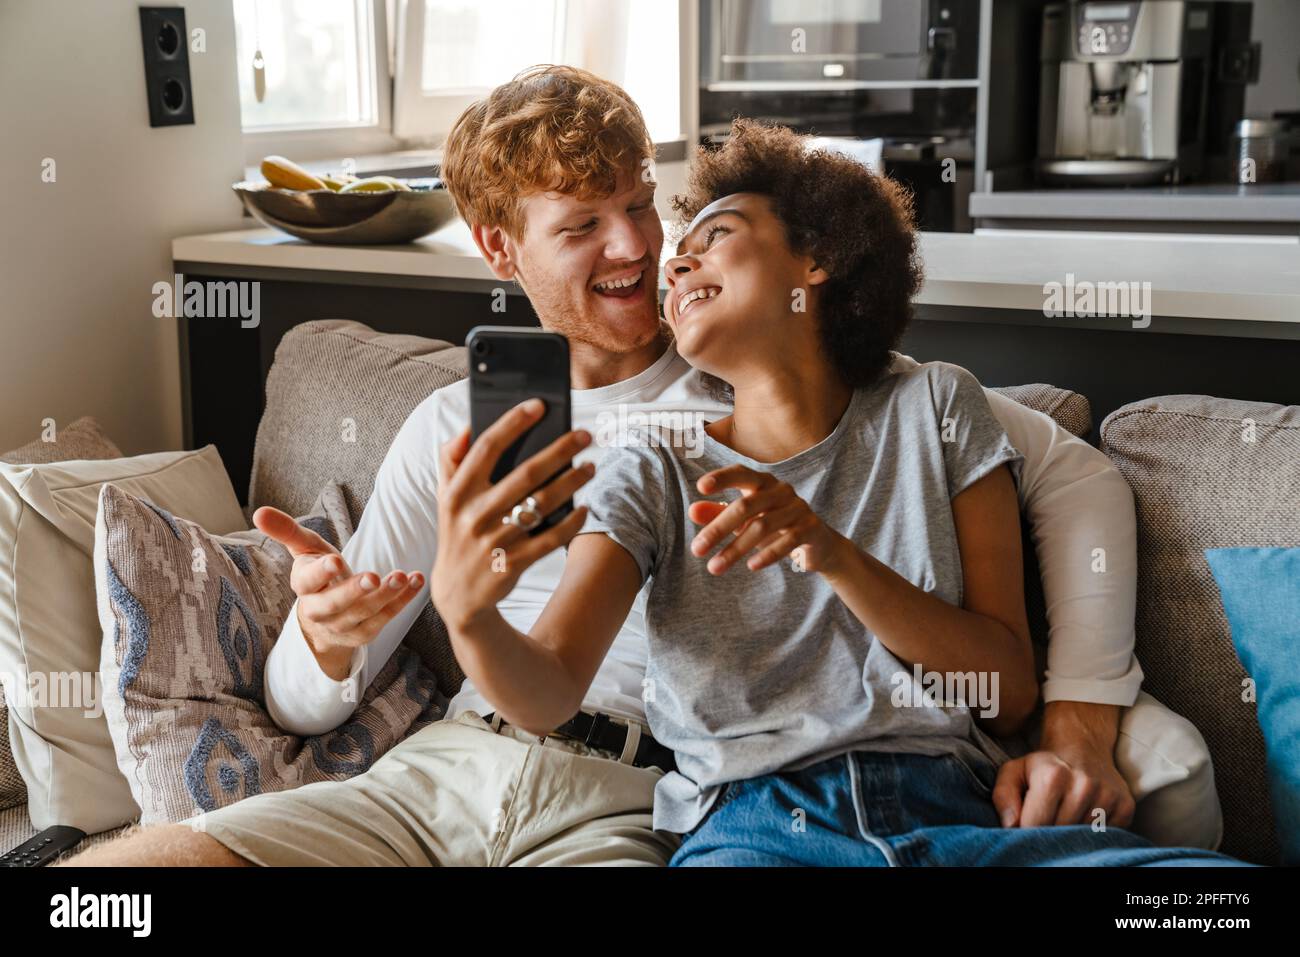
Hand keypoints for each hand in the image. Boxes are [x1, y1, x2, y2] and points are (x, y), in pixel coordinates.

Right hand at [252, 506, 424, 670]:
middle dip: (355, 591)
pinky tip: (417, 581)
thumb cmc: (316, 573)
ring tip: (403, 576)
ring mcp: (342, 626)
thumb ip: (286, 531)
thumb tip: (258, 512)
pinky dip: (402, 601)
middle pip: (336, 605)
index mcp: (303, 587)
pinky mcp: (364, 633)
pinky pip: (384, 619)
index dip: (320, 572)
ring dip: (386, 595)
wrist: (325, 616)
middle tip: (374, 575)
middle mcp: (319, 611)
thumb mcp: (304, 550)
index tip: (335, 560)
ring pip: (364, 614)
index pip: (307, 583)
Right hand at [431, 398, 593, 632]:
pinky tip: (584, 507)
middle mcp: (474, 515)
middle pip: (525, 474)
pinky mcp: (512, 564)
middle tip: (584, 434)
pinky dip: (570, 522)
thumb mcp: (446, 498)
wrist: (457, 594)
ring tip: (590, 466)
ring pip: (542, 504)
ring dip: (572, 481)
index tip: (538, 405)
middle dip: (559, 450)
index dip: (512, 423)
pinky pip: (550, 539)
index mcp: (458, 492)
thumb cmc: (458, 532)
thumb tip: (466, 427)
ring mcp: (494, 541)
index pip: (486, 448)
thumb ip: (451, 460)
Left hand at [688, 465, 847, 574]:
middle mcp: (781, 491)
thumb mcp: (745, 520)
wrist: (818, 544)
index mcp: (763, 483)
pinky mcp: (811, 528)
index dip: (722, 478)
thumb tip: (692, 511)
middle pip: (746, 506)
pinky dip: (768, 554)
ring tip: (714, 567)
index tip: (700, 487)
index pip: (741, 473)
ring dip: (736, 549)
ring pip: (762, 526)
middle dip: (718, 529)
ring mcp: (798, 508)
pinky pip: (787, 540)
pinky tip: (751, 566)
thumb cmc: (775, 525)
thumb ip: (719, 513)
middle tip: (696, 550)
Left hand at [991, 744, 1135, 829]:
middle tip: (1047, 821)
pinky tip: (1084, 818)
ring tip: (1065, 817)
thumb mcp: (1014, 771)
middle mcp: (1084, 785)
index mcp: (1053, 776)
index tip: (1026, 825)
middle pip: (1060, 833)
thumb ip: (1003, 796)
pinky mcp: (1126, 806)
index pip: (1035, 825)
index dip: (1027, 830)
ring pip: (1083, 838)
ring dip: (1072, 834)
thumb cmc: (1043, 766)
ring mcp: (1108, 796)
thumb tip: (1011, 825)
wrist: (1082, 747)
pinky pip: (1106, 836)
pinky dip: (1093, 834)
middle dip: (1049, 833)